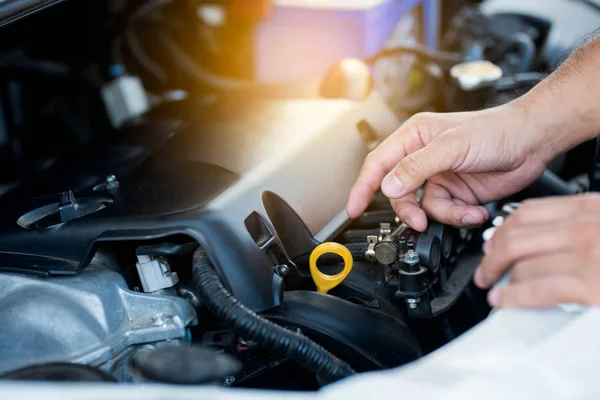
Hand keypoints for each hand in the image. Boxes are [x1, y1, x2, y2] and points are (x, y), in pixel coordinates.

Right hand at [346, 102, 552, 231]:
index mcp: (413, 138)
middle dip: (409, 209)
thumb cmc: (495, 130)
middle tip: (418, 220)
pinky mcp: (457, 193)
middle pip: (398, 193)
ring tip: (464, 210)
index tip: (353, 209)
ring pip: (423, 207)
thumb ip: (416, 168)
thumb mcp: (451, 147)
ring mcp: (440, 177)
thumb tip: (388, 186)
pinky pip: (446, 213)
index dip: (362, 187)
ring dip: (443, 214)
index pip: (378, 164)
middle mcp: (423, 158)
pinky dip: (460, 216)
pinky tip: (476, 210)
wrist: (533, 141)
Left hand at [475, 194, 599, 307]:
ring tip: (491, 287)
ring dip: (499, 279)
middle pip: (516, 239)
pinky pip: (539, 290)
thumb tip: (548, 234)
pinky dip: (513, 296)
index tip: (492, 243)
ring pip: (522, 265)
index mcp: (589, 207)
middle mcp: (584, 228)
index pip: (528, 212)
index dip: (501, 231)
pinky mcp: (591, 287)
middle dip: (491, 258)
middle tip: (484, 270)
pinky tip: (502, 299)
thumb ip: (580, 222)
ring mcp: (587, 256)